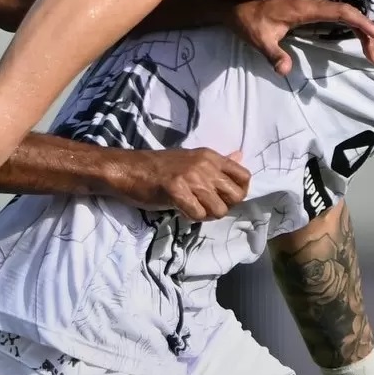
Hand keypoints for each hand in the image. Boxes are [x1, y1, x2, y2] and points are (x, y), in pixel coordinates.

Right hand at [112, 148, 249, 220]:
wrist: (129, 169)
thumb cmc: (160, 167)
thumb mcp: (193, 159)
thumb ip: (217, 163)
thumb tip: (240, 156)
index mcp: (210, 156)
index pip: (244, 177)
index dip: (239, 193)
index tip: (225, 199)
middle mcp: (205, 165)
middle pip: (236, 196)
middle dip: (225, 207)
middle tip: (207, 207)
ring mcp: (191, 177)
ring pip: (219, 209)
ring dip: (207, 215)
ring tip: (193, 210)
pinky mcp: (176, 190)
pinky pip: (198, 214)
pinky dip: (192, 218)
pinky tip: (183, 212)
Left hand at [231, 0, 373, 75]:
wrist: (235, 4)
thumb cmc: (249, 20)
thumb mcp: (259, 39)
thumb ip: (273, 54)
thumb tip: (285, 71)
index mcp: (305, 7)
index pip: (340, 11)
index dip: (360, 22)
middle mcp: (312, 2)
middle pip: (347, 13)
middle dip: (365, 31)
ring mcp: (311, 3)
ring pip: (343, 12)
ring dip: (359, 28)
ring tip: (370, 48)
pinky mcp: (308, 8)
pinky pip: (335, 13)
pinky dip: (349, 24)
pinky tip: (355, 36)